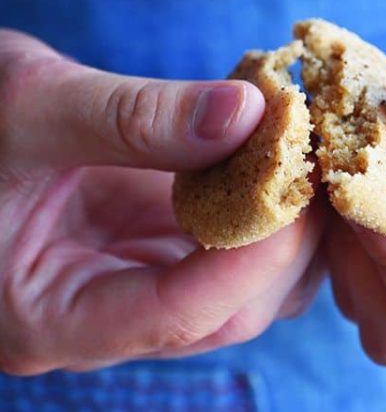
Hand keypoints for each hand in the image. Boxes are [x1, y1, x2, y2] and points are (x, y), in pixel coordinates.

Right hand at [0, 30, 326, 374]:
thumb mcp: (31, 110)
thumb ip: (134, 117)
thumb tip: (244, 112)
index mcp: (54, 314)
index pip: (177, 315)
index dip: (248, 258)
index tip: (295, 190)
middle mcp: (109, 311)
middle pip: (229, 311)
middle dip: (284, 244)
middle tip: (314, 166)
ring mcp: (141, 279)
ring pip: (245, 287)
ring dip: (284, 230)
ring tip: (301, 159)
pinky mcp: (161, 245)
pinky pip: (233, 247)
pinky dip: (262, 208)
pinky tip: (270, 160)